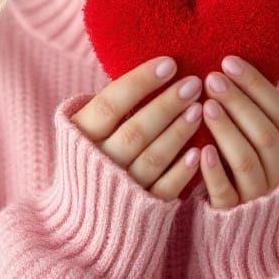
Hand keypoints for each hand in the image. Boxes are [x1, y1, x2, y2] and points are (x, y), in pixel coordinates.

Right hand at [70, 56, 205, 201]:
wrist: (83, 215)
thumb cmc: (93, 154)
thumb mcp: (89, 128)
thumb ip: (110, 106)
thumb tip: (151, 69)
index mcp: (80, 136)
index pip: (110, 104)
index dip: (140, 82)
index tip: (170, 64)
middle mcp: (97, 162)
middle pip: (135, 131)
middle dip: (167, 105)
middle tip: (193, 84)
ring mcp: (119, 188)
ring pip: (152, 158)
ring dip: (178, 132)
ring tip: (199, 109)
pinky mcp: (139, 209)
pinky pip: (162, 189)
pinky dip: (180, 171)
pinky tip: (198, 152)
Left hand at [198, 56, 278, 209]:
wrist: (252, 229)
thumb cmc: (252, 166)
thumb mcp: (265, 140)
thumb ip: (257, 112)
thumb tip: (230, 65)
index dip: (256, 85)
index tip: (228, 62)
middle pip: (266, 133)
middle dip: (238, 102)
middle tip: (212, 79)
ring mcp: (261, 196)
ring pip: (247, 160)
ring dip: (227, 130)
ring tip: (205, 106)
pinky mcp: (235, 215)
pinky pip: (227, 193)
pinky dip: (215, 170)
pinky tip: (201, 150)